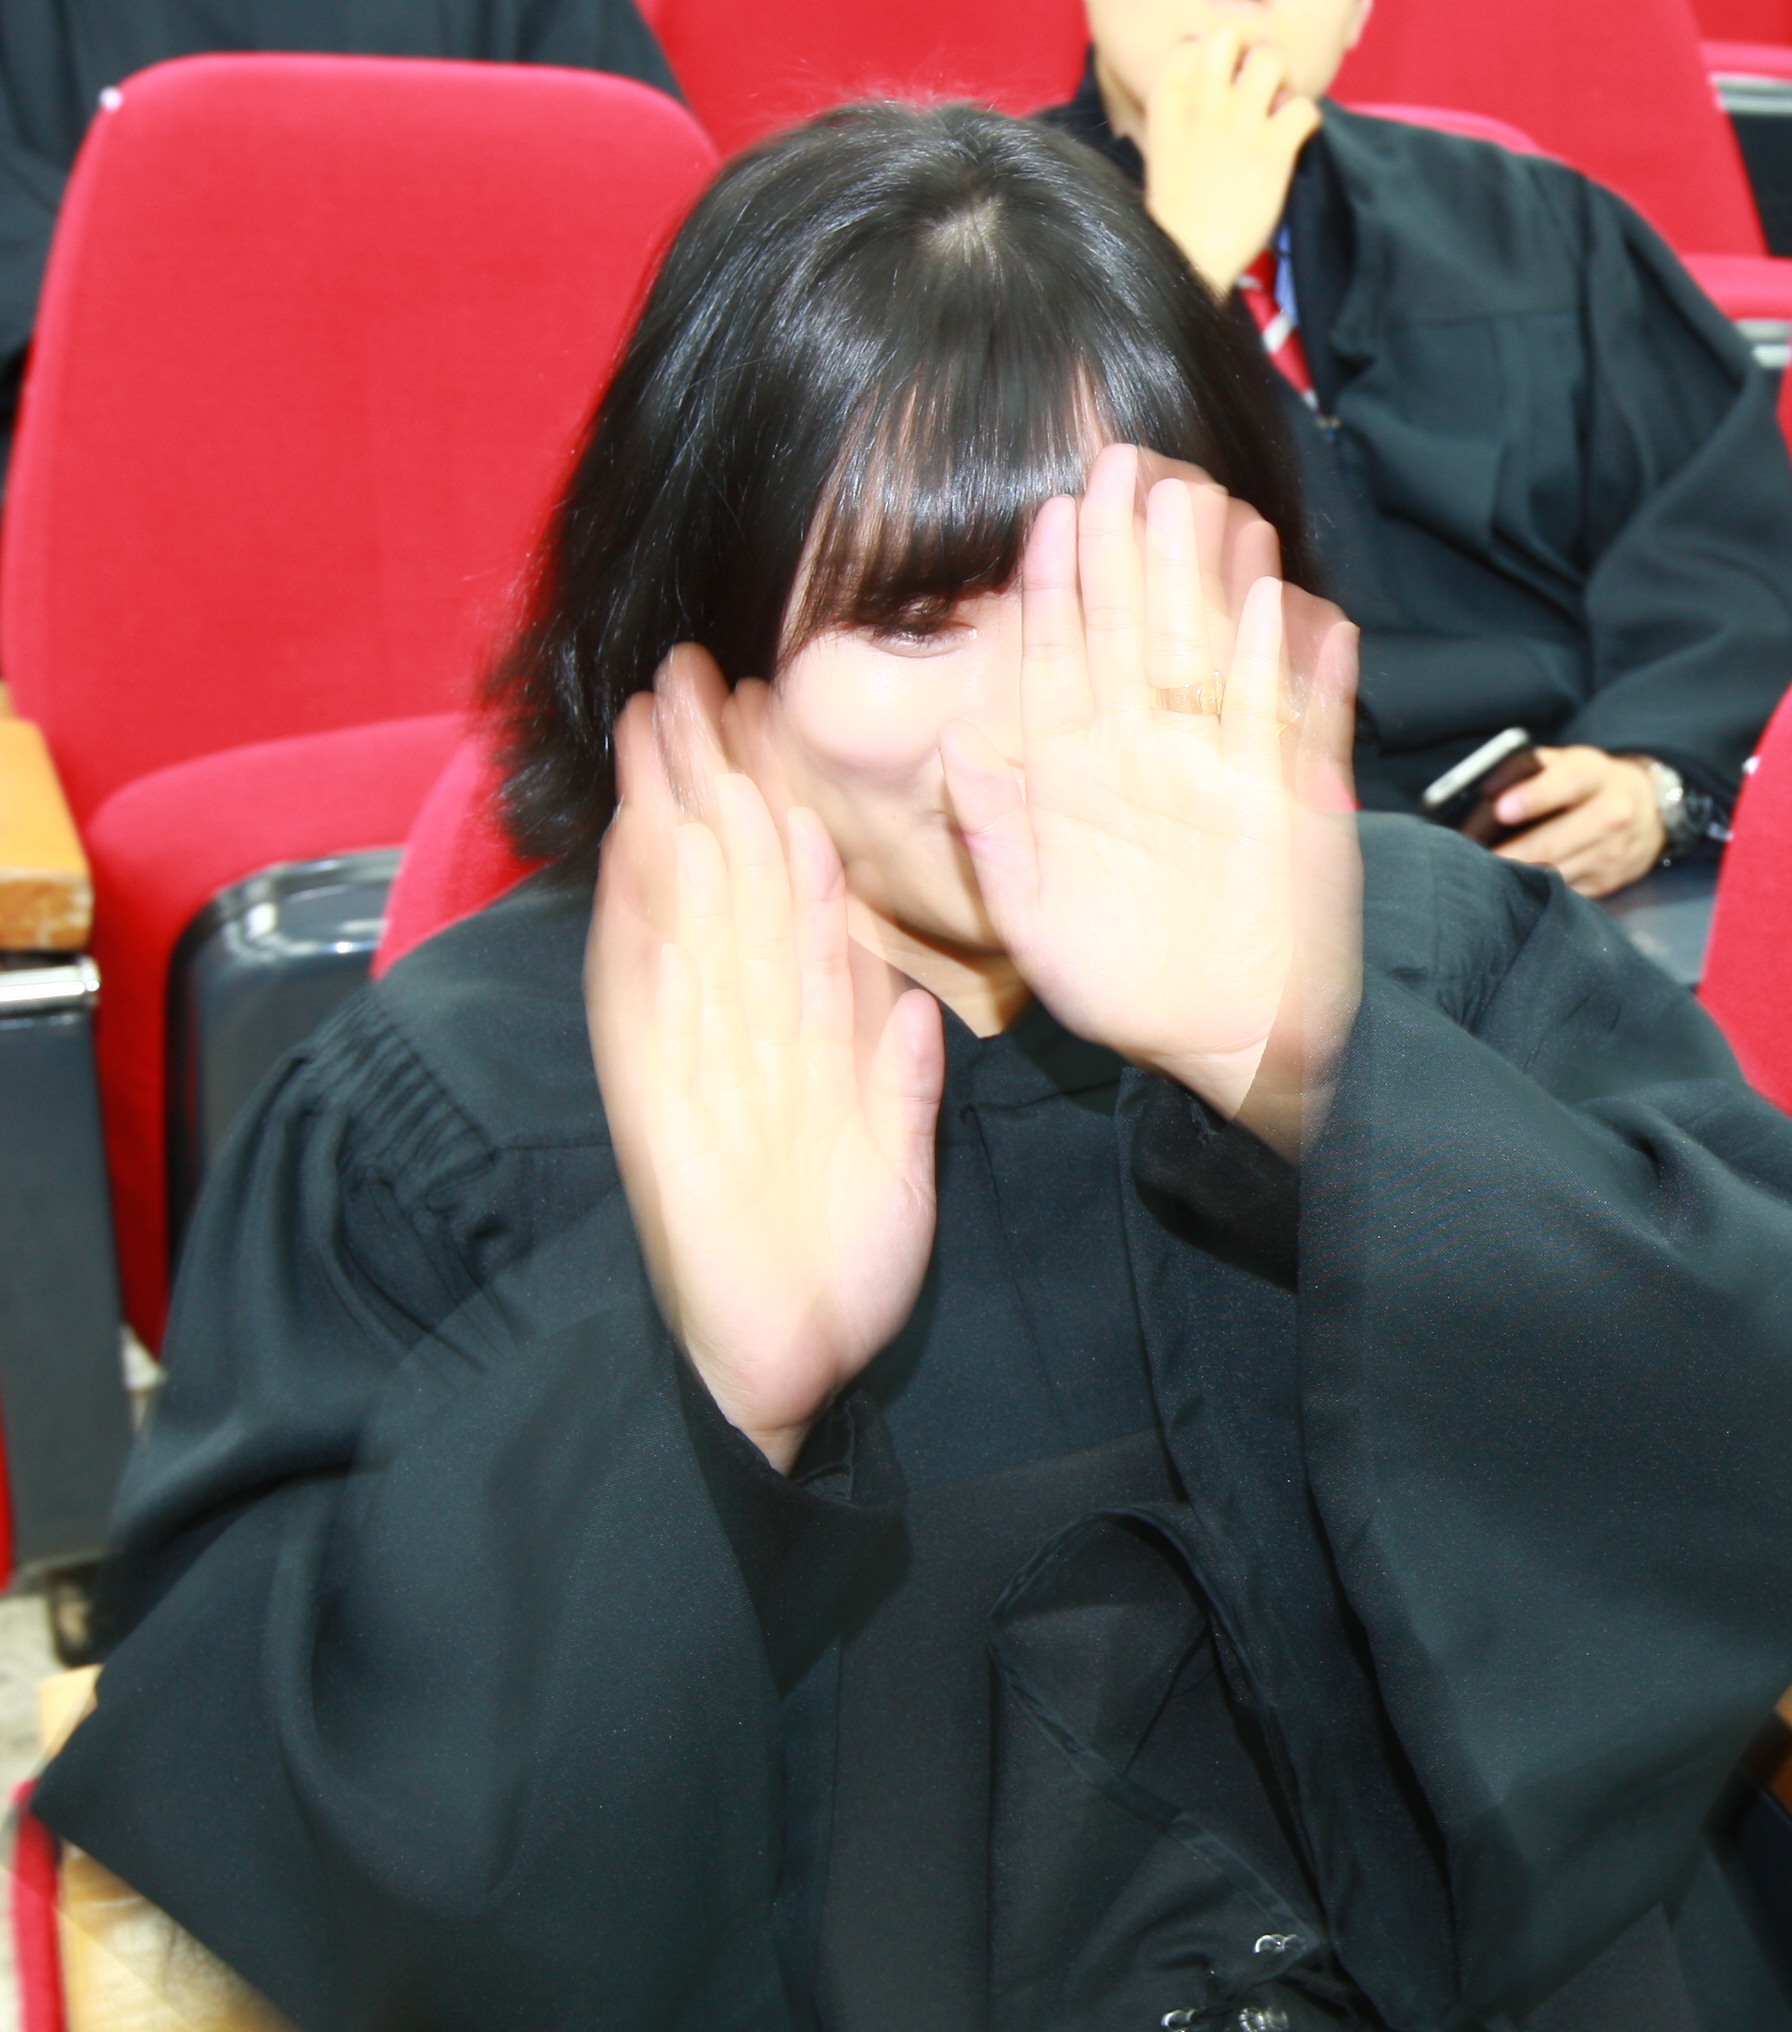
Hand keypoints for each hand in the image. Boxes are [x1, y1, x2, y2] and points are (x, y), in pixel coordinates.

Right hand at [587, 658, 945, 1471]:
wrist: (786, 1362)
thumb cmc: (841, 1261)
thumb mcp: (892, 1154)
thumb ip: (898, 1079)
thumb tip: (911, 1012)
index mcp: (792, 1038)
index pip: (786, 897)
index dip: (778, 807)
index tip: (776, 721)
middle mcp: (732, 1030)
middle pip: (719, 877)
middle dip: (708, 774)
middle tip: (699, 669)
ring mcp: (689, 1055)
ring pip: (681, 909)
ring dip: (667, 811)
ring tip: (660, 715)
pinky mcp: (654, 1094)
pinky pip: (648, 988)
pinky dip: (644, 915)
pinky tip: (638, 842)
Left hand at [939, 445, 1362, 1148]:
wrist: (1231, 1046)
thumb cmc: (1126, 992)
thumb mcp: (1032, 920)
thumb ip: (996, 834)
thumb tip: (959, 746)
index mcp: (1084, 776)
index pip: (1065, 663)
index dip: (1058, 592)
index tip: (1050, 518)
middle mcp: (1154, 757)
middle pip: (1141, 635)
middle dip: (1133, 552)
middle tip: (1127, 466)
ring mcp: (1228, 771)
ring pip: (1218, 658)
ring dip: (1214, 584)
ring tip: (1207, 506)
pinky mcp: (1296, 801)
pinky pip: (1298, 723)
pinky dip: (1301, 668)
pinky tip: (1290, 608)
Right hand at [1145, 25, 1321, 299]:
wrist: (1185, 255)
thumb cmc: (1178, 208)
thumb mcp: (1164, 144)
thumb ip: (1184, 108)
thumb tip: (1218, 87)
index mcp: (1168, 98)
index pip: (1193, 43)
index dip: (1215, 59)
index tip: (1222, 86)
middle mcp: (1202, 100)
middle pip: (1231, 32)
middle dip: (1251, 51)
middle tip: (1258, 84)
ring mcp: (1238, 122)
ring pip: (1272, 59)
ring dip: (1282, 81)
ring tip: (1276, 111)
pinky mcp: (1272, 150)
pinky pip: (1305, 107)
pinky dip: (1307, 119)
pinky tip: (1293, 140)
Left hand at [1487, 746, 1668, 896]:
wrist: (1650, 812)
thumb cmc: (1592, 784)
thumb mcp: (1568, 761)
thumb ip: (1527, 768)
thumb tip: (1488, 792)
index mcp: (1594, 775)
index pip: (1566, 784)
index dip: (1533, 797)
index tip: (1501, 810)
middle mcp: (1611, 814)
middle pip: (1554, 843)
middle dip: (1510, 854)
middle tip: (1476, 860)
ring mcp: (1611, 853)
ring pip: (1554, 874)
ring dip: (1517, 876)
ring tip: (1486, 875)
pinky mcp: (1608, 882)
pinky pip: (1563, 891)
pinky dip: (1536, 890)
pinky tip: (1518, 884)